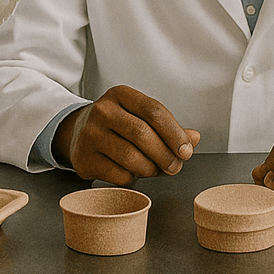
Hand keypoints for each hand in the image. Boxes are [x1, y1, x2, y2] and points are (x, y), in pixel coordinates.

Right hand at [53, 85, 200, 184]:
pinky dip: (133, 178)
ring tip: (155, 170)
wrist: (78, 132)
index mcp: (121, 94)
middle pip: (142, 134)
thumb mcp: (141, 117)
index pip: (154, 110)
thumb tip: (195, 138)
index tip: (187, 150)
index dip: (174, 132)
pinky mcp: (83, 158)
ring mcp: (90, 134)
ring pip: (131, 158)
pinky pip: (119, 175)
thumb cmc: (119, 125)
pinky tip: (133, 172)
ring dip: (151, 169)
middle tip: (175, 167)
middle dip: (165, 154)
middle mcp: (102, 110)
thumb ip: (168, 127)